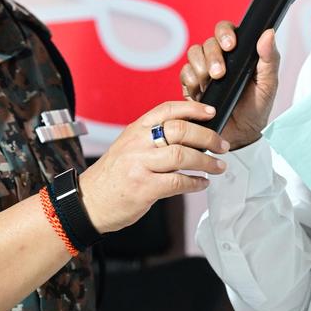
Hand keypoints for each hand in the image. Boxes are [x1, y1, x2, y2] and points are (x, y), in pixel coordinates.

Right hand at [78, 100, 228, 233]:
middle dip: (208, 137)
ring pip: (182, 156)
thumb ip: (152, 137)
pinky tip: (202, 183)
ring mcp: (139, 166)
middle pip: (180, 131)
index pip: (167, 109)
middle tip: (222, 145)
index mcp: (135, 130)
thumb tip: (189, 134)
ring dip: (206, 162)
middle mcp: (137, 144)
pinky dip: (195, 183)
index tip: (211, 113)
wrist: (88, 202)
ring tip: (218, 166)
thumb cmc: (112, 176)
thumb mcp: (128, 147)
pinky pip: (177, 183)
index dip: (193, 109)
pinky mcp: (143, 188)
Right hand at [178, 22, 279, 149]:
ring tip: (211, 83)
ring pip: (193, 54)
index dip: (224, 33)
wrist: (241, 135)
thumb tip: (269, 34)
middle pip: (207, 43)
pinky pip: (185, 74)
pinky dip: (191, 80)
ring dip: (200, 67)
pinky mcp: (192, 85)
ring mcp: (204, 71)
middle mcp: (219, 58)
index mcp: (238, 52)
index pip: (225, 30)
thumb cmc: (257, 107)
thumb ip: (270, 59)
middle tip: (219, 74)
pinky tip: (202, 92)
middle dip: (212, 56)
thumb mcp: (268, 84)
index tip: (230, 45)